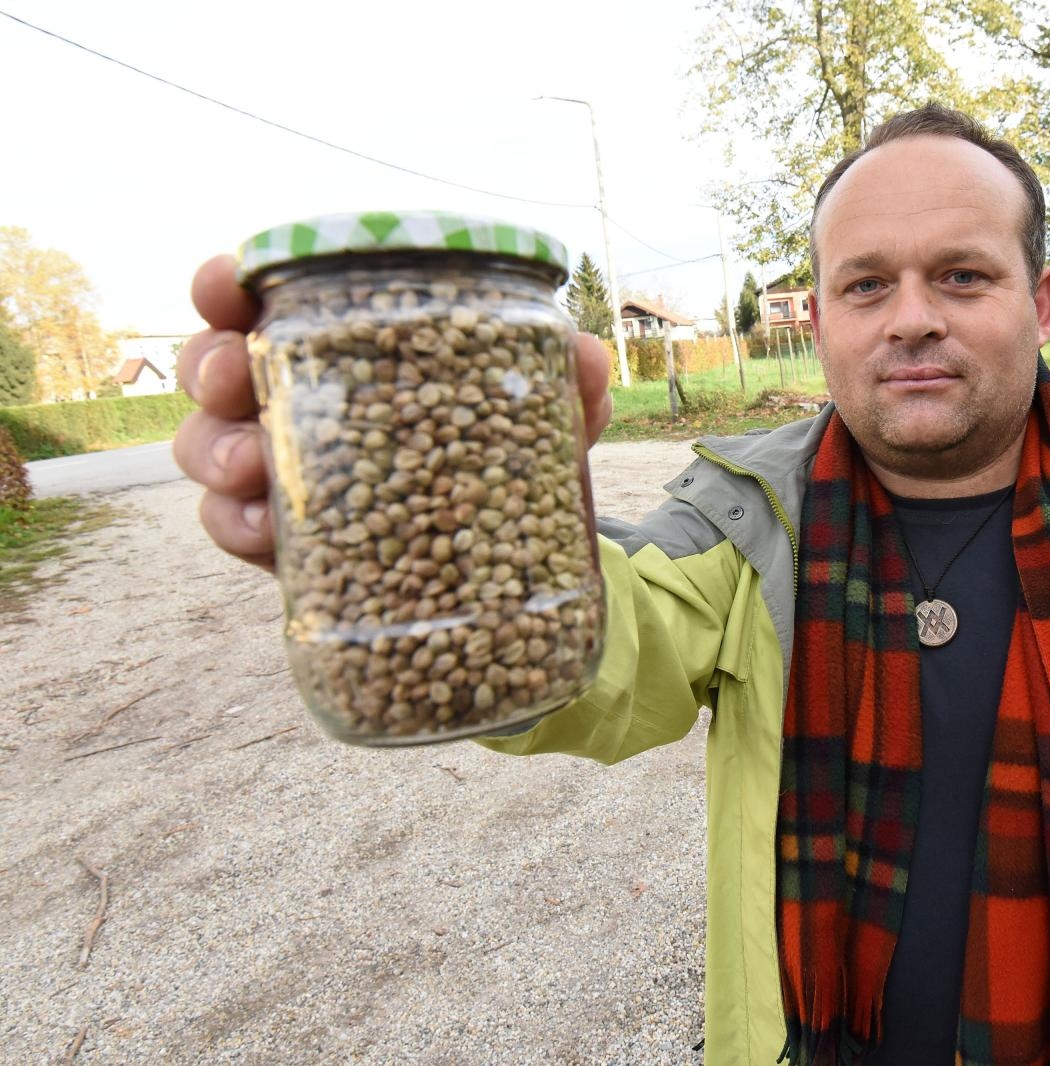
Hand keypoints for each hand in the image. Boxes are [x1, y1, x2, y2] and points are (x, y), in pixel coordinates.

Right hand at [171, 255, 615, 572]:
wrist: (503, 560)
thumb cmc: (499, 455)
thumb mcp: (541, 422)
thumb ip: (565, 390)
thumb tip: (586, 356)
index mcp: (341, 350)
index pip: (265, 302)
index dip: (226, 285)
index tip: (228, 283)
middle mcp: (294, 401)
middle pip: (217, 366)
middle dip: (214, 365)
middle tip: (238, 379)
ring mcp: (278, 471)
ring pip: (206, 445)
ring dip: (217, 448)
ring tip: (254, 465)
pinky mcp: (280, 538)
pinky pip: (232, 525)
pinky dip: (240, 525)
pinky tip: (269, 532)